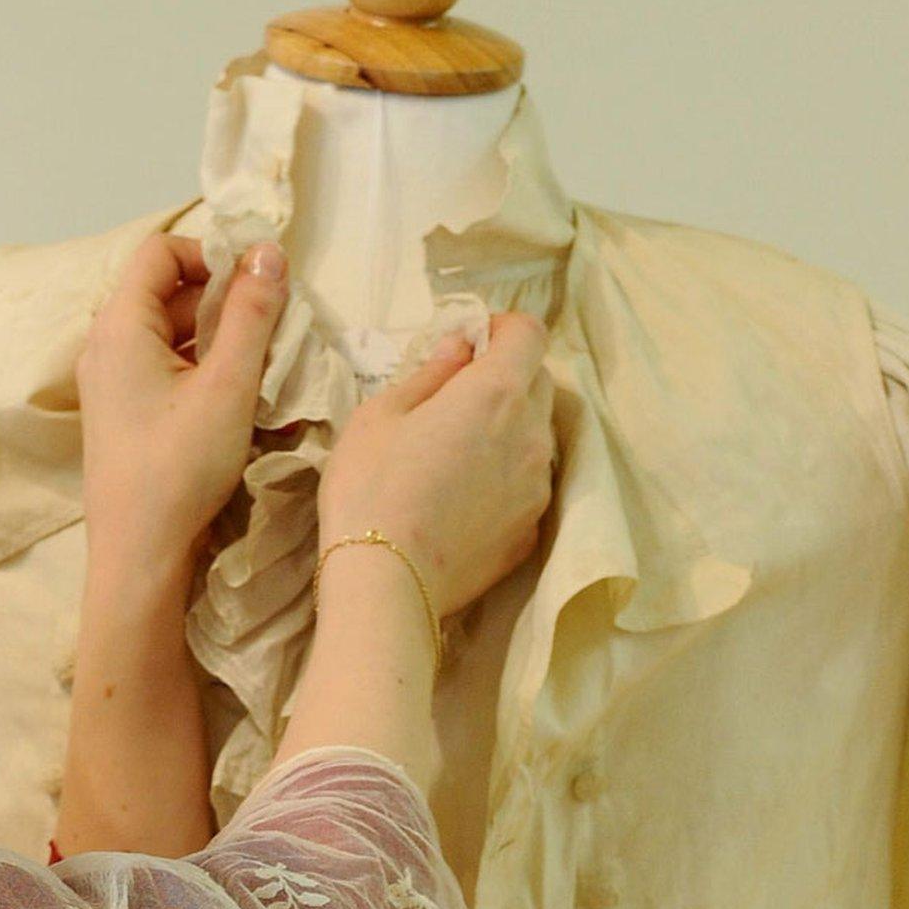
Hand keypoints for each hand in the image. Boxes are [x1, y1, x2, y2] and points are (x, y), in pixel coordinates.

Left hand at [78, 235, 288, 567]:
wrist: (139, 552)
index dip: (211, 255)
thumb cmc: (180, 465)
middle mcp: (105, 344)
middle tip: (271, 328)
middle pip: (166, 291)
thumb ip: (250, 313)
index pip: (160, 251)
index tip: (257, 284)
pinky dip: (200, 367)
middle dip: (221, 299)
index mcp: (119, 325)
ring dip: (216, 337)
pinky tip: (235, 395)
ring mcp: (110, 380)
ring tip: (260, 365)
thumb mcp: (227, 384)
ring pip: (169, 332)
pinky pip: (163, 366)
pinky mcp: (122, 411)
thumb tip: (267, 252)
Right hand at [317, 311, 555, 617]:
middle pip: (537, 383)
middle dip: (504, 377)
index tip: (472, 341)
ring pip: (534, 437)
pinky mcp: (532, 530)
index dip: (503, 328)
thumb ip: (430, 374)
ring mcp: (538, 486)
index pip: (530, 334)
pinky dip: (505, 478)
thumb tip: (459, 347)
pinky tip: (462, 498)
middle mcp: (532, 434)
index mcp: (495, 393)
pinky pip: (527, 485)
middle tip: (455, 397)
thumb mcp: (380, 414)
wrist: (385, 581)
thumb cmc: (370, 485)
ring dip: (506, 430)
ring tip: (456, 454)